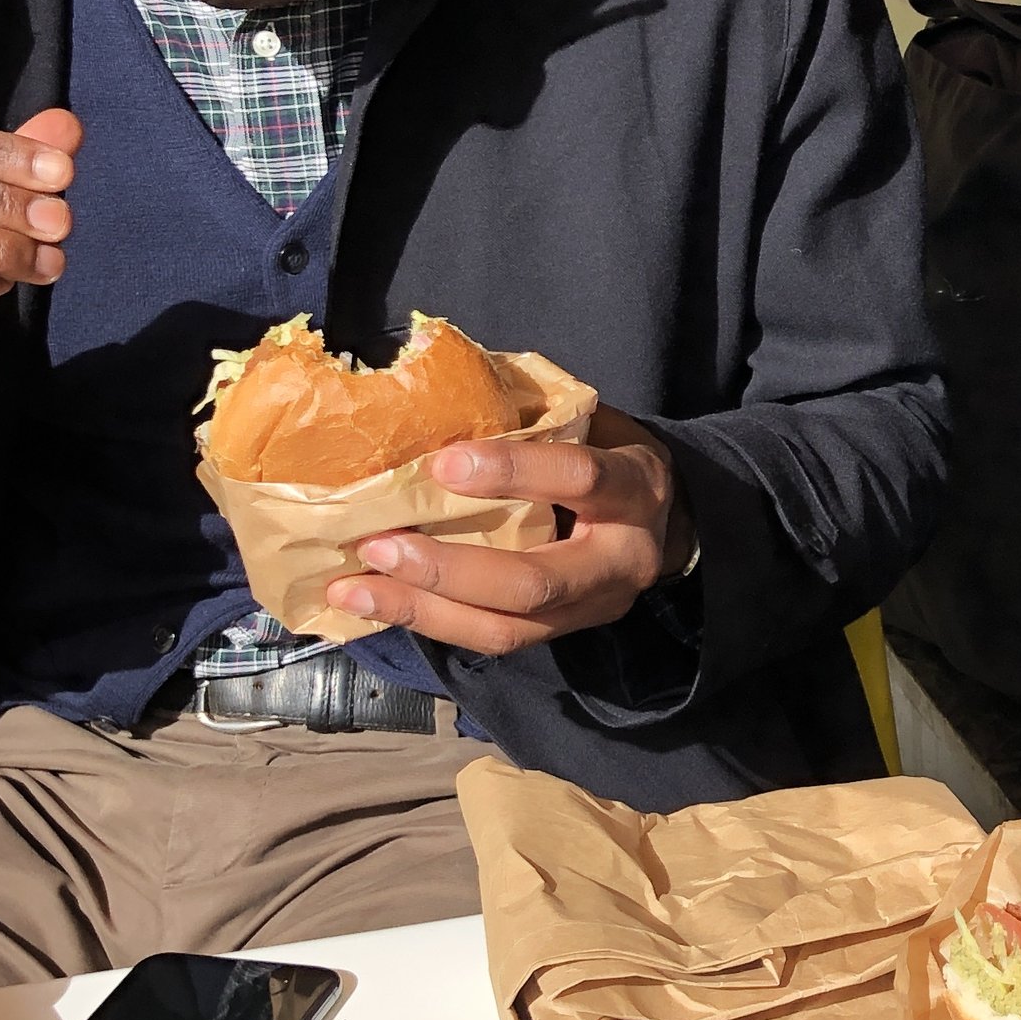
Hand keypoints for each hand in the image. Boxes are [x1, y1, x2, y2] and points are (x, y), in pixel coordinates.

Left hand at [325, 408, 692, 656]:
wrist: (666, 521)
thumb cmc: (609, 453)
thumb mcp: (589, 421)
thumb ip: (530, 412)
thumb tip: (436, 378)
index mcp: (634, 488)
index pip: (580, 478)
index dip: (513, 472)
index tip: (443, 462)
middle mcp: (622, 562)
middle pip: (534, 584)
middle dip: (449, 569)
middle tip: (377, 545)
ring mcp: (592, 609)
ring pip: (507, 629)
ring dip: (423, 610)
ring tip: (354, 589)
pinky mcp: (560, 635)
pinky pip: (492, 640)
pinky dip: (429, 623)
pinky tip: (375, 605)